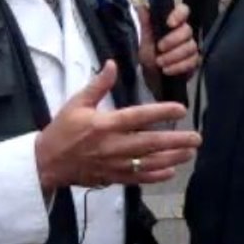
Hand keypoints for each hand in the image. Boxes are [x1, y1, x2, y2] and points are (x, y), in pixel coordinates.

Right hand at [35, 60, 201, 192]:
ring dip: (172, 159)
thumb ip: (98, 85)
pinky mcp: (112, 178)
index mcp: (105, 124)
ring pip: (148, 163)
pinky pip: (138, 179)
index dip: (161, 113)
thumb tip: (113, 64)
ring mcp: (114, 164)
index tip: (181, 109)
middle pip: (150, 143)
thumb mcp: (76, 103)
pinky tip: (171, 172)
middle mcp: (112, 145)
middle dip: (176, 140)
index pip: (138, 117)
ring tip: (190, 153)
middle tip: (196, 138)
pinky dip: (156, 176)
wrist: (46, 162)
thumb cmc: (62, 129)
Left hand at [137, 2, 198, 77]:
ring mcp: (191, 46)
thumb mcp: (145, 41)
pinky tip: (167, 70)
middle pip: (187, 30)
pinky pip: (192, 61)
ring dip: (173, 56)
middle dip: (172, 40)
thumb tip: (142, 7)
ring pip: (190, 46)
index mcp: (173, 23)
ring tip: (160, 62)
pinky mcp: (194, 61)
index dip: (179, 14)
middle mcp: (184, 33)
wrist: (152, 78)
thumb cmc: (150, 56)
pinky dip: (178, 66)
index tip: (169, 23)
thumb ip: (146, 25)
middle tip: (159, 48)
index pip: (183, 10)